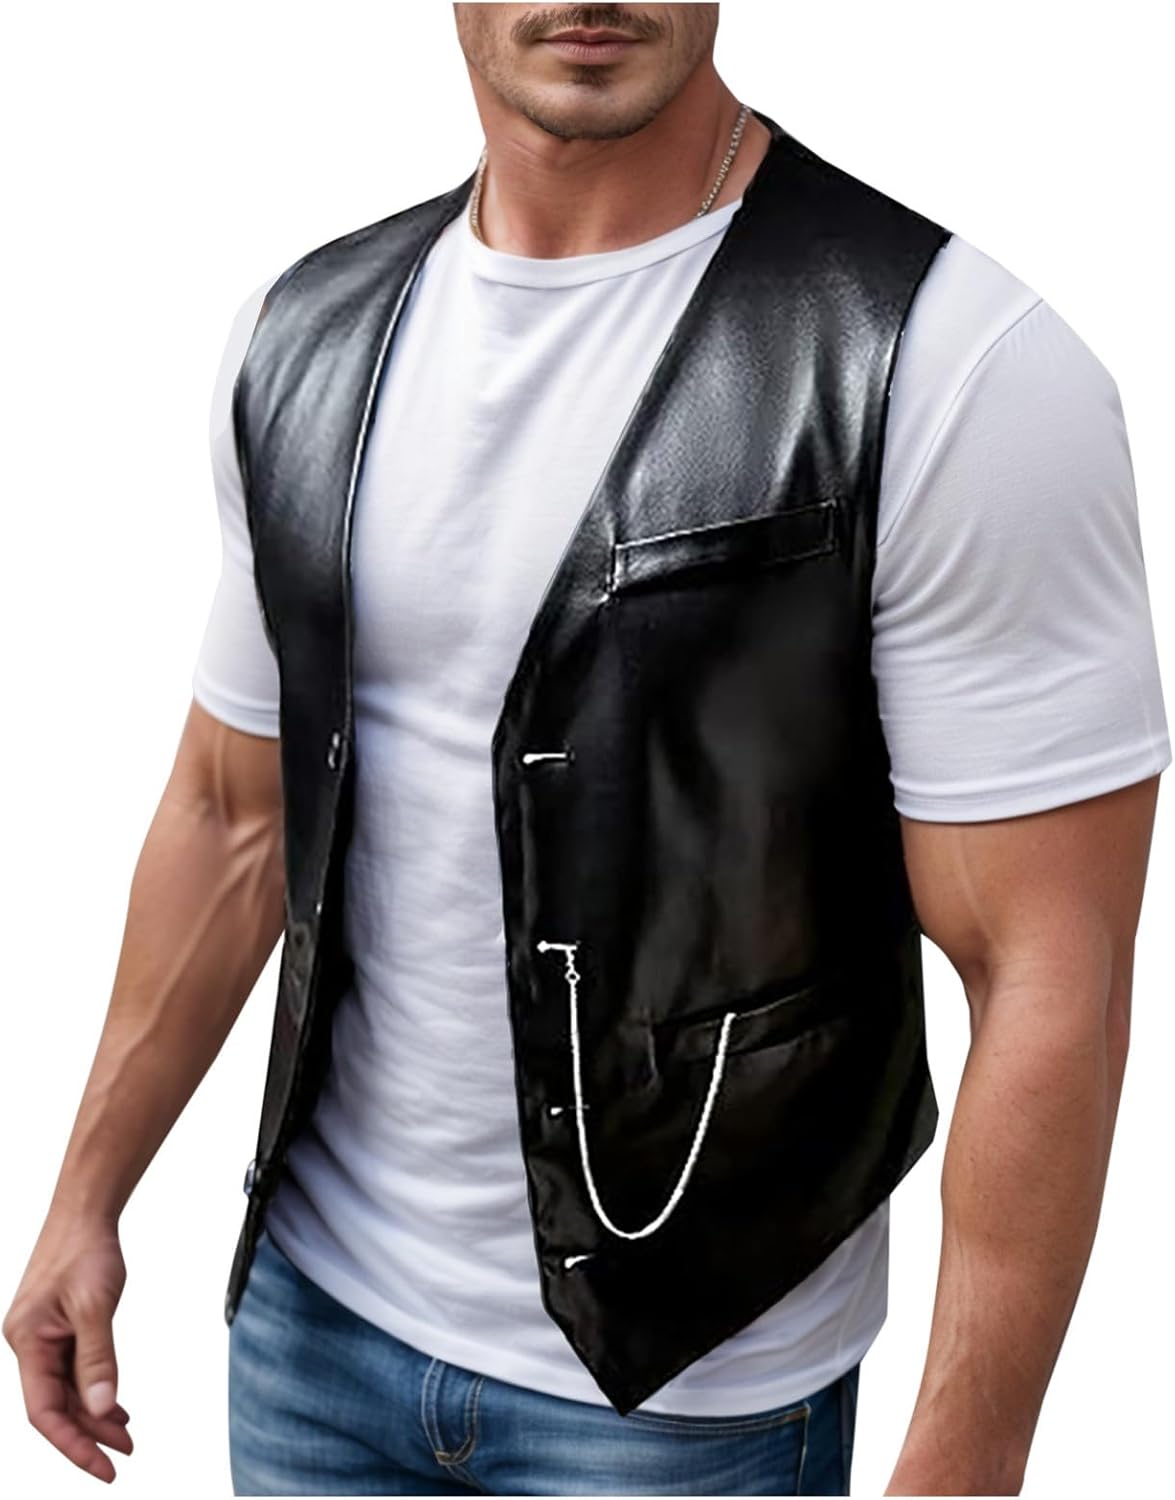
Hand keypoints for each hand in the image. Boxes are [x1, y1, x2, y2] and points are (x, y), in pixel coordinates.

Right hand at [3, 1212, 132, 1482]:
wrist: (85, 1212)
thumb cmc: (85, 1250)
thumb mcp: (95, 1306)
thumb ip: (98, 1360)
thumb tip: (102, 1409)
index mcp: (27, 1343)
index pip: (44, 1412)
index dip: (74, 1444)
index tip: (103, 1467)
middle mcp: (29, 1345)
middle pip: (55, 1405)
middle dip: (89, 1433)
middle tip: (125, 1453)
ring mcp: (42, 1337)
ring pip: (65, 1390)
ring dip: (94, 1413)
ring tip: (126, 1436)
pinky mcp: (56, 1328)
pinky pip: (72, 1371)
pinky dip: (93, 1389)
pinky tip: (114, 1405)